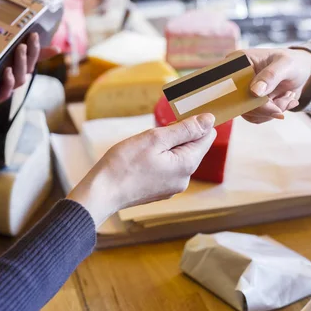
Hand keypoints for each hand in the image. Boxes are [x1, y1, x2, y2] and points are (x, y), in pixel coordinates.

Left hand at [0, 33, 58, 117]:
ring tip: (19, 49)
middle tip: (30, 38)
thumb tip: (0, 22)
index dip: (40, 51)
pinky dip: (7, 82)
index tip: (51, 43)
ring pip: (18, 79)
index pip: (28, 58)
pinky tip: (6, 72)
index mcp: (4, 65)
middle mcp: (4, 78)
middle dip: (32, 53)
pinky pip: (3, 92)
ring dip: (21, 64)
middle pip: (27, 67)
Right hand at [67, 114, 216, 228]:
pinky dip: (158, 158)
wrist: (101, 192)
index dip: (195, 122)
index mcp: (187, 164)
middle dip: (177, 135)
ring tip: (143, 148)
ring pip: (178, 156)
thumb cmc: (124, 164)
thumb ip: (185, 129)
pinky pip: (167, 167)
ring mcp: (172, 187)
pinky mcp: (160, 190)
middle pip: (192, 146)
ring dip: (166, 146)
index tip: (175, 117)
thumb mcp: (155, 138)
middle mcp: (184, 179)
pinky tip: (140, 159)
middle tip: (153, 135)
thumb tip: (210, 120)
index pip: (207, 136)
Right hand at [240, 48, 310, 123]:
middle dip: (265, 106)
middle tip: (286, 99)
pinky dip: (273, 113)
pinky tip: (285, 100)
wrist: (301, 73)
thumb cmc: (293, 63)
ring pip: (249, 113)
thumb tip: (254, 91)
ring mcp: (243, 93)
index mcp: (240, 62)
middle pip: (239, 101)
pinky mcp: (250, 104)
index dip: (245, 95)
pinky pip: (256, 117)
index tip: (269, 101)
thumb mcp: (286, 64)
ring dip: (272, 110)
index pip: (231, 83)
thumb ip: (271, 75)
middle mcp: (238, 79)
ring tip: (288, 96)